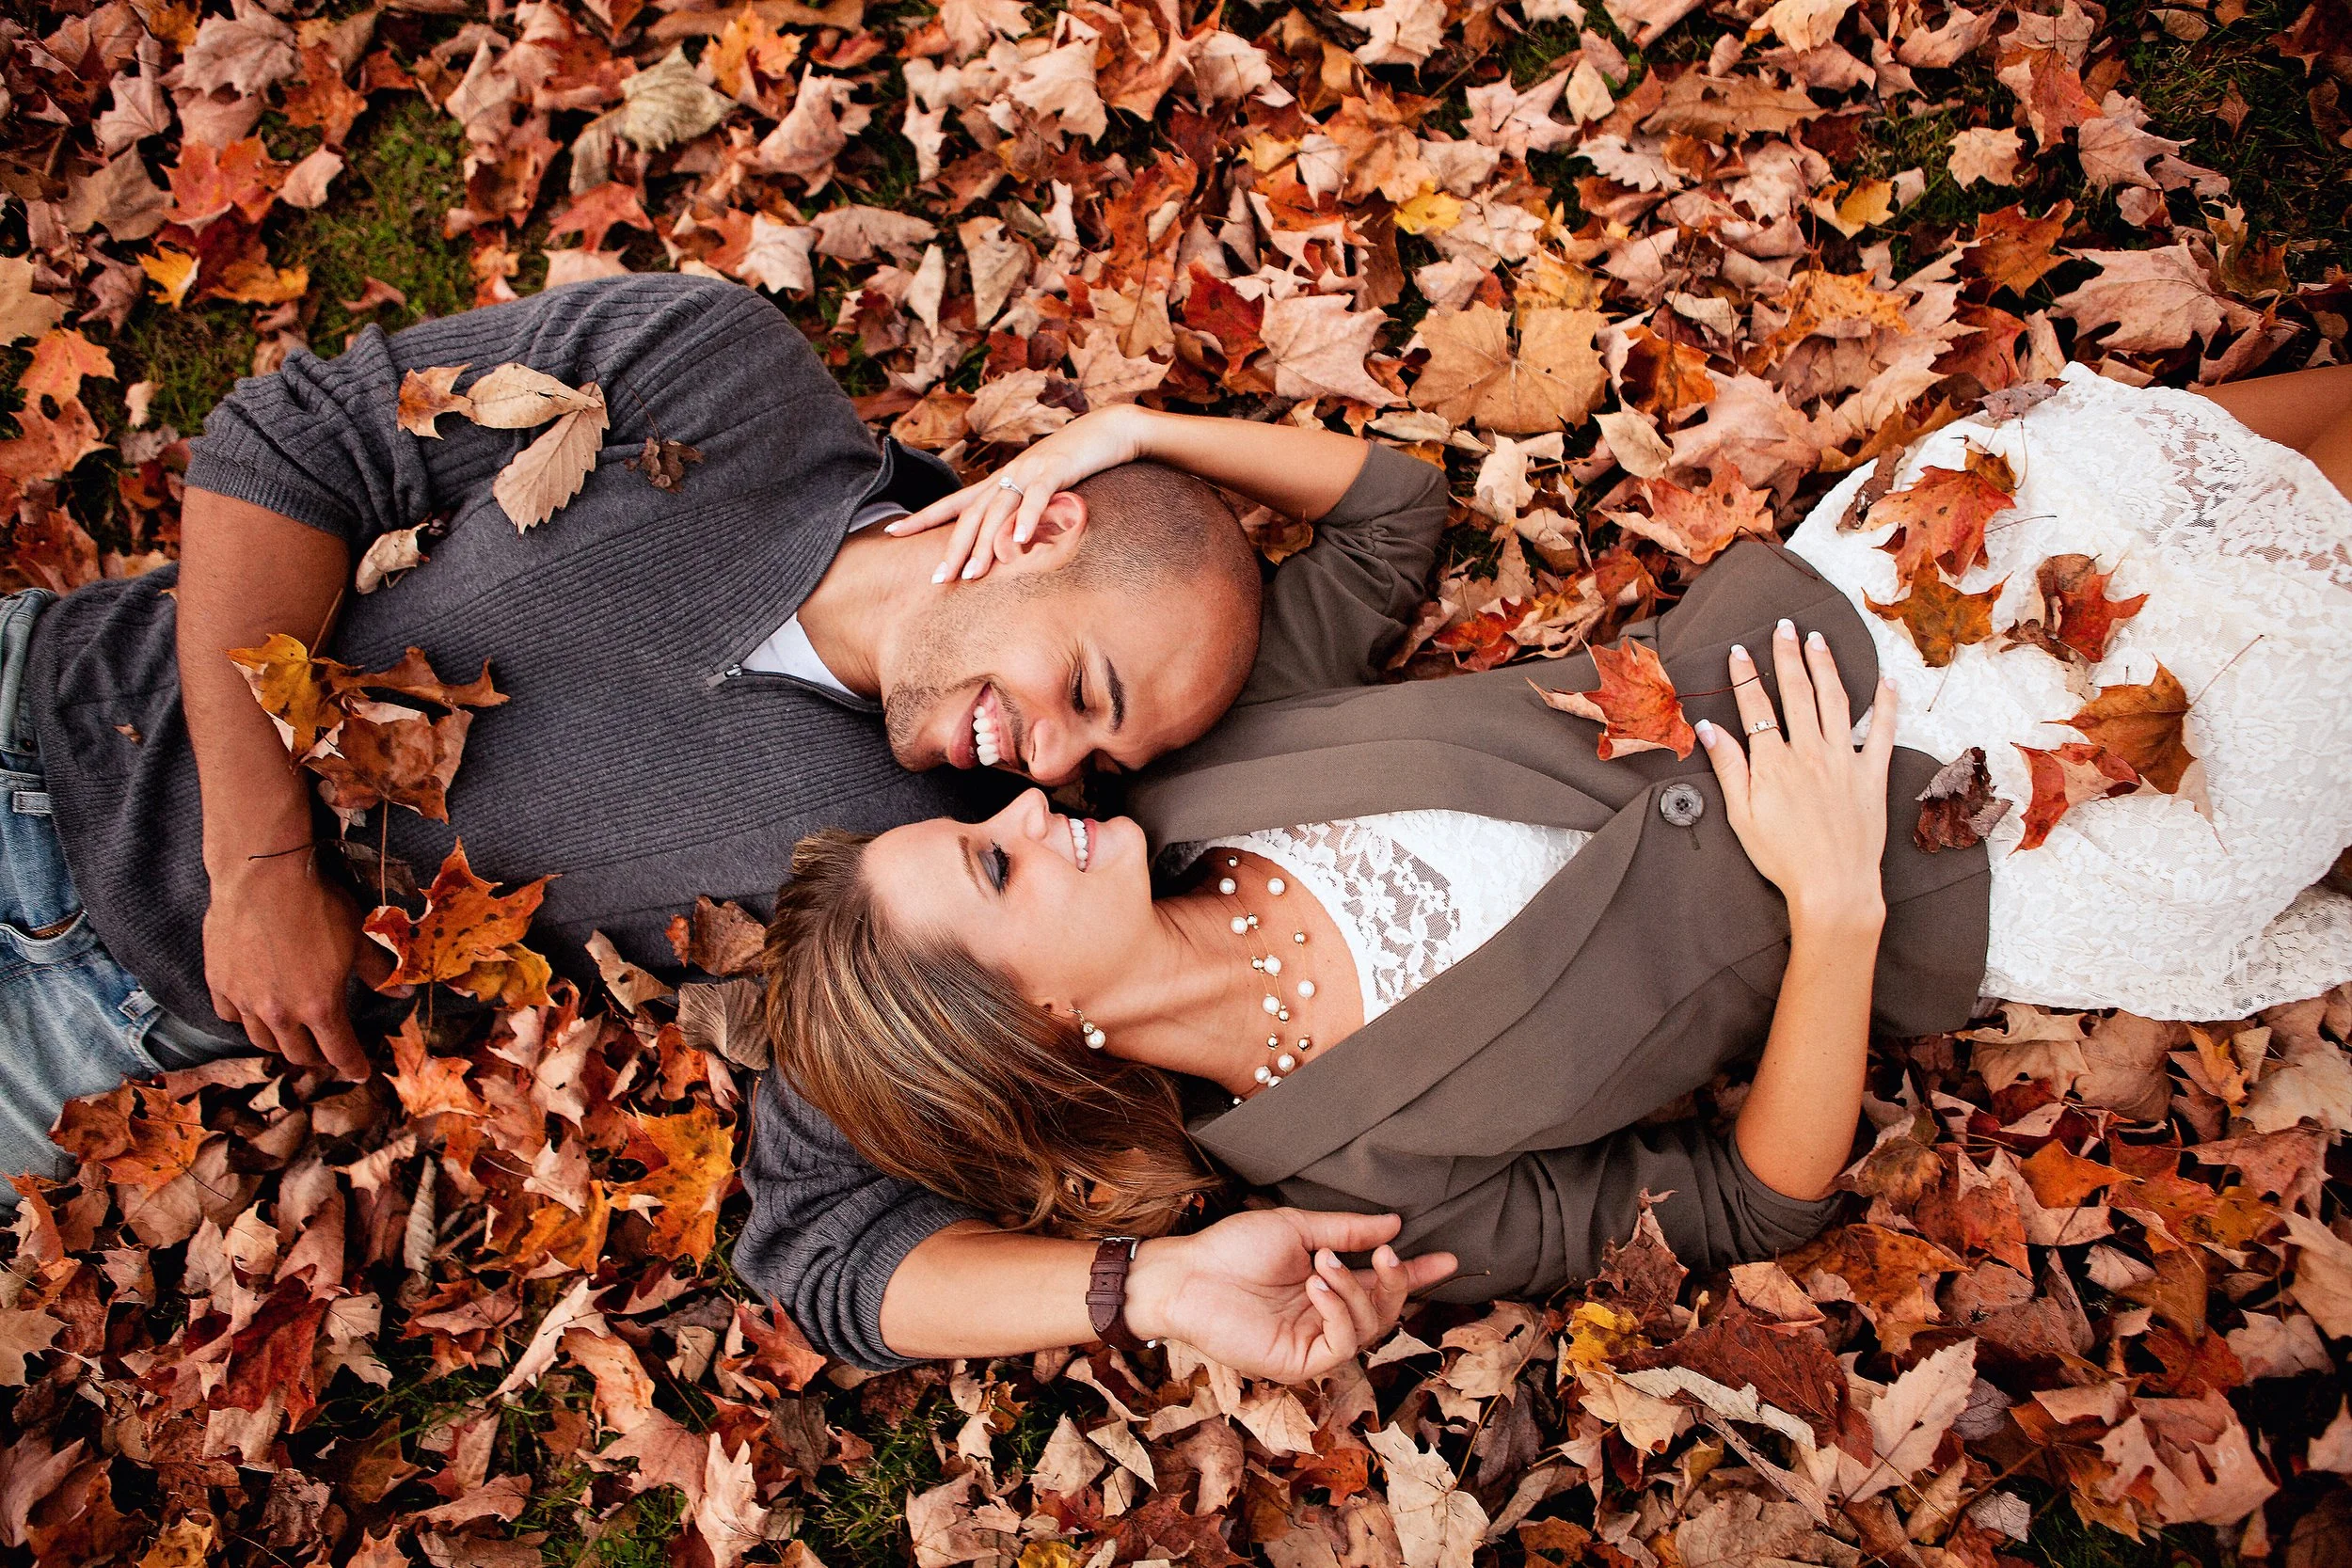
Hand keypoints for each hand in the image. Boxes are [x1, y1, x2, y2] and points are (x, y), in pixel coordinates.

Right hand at [201, 850, 373, 1078]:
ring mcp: (245, 1000)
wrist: (262, 879)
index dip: (352, 1065)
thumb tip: (402, 991)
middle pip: (298, 1053)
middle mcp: (280, 1012)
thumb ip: (379, 970)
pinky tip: (253, 1010)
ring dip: (281, 1043)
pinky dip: (244, 1018)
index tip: (359, 1073)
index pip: (339, 1051)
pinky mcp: (219, 983)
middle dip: (318, 1058)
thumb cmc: (317, 906)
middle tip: (327, 1052)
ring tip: (292, 1036)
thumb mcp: (359, 937)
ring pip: (262, 1039)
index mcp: (320, 1006)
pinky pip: (231, 1014)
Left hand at [885, 406, 1151, 583]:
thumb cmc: (1076, 464)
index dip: (923, 518)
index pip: (954, 502)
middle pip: (971, 514)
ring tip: (972, 575)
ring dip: (985, 545)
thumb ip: (1022, 513)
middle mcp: (1008, 475)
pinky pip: (1037, 498)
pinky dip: (1026, 520)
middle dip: (953, 548)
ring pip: (998, 511)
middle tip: (938, 580)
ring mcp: (1030, 471)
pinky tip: (1019, 543)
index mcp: (1000, 481)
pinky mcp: (1056, 470)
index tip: (892, 532)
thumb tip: (1007, 544)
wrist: (1109, 431)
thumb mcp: (1041, 490)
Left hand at [1122, 1208, 1456, 1382]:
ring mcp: (1313, 1342)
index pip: (1381, 1284)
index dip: (1416, 1273)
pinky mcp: (1299, 1363)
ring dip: (1356, 1291)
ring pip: (1369, 1327)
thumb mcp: (1298, 1229)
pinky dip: (1339, 1311)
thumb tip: (1395, 1224)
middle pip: (1385, 1309)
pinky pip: (1342, 1343)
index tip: (1449, 1258)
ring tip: (1324, 1264)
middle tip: (1386, 1254)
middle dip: (1396, 1281)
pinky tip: (1317, 1285)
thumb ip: (1347, 1231)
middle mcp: (1325, 1317)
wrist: (1189, 1273)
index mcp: (1326, 1286)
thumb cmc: (1233, 1248)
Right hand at [1696, 619, 1894, 930]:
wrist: (1833, 887)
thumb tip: (1707, 729)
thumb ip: (1728, 768)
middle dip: (1787, 655)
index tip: (1739, 652)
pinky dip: (1886, 704)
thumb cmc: (1783, 858)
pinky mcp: (1873, 775)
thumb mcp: (1741, 817)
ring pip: (1835, 700)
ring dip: (1825, 666)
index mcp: (1774, 762)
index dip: (1745, 676)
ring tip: (1818, 640)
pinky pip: (1883, 732)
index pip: (1755, 707)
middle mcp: (1810, 752)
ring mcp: (1845, 760)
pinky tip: (1886, 681)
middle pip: (1796, 692)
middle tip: (1784, 628)